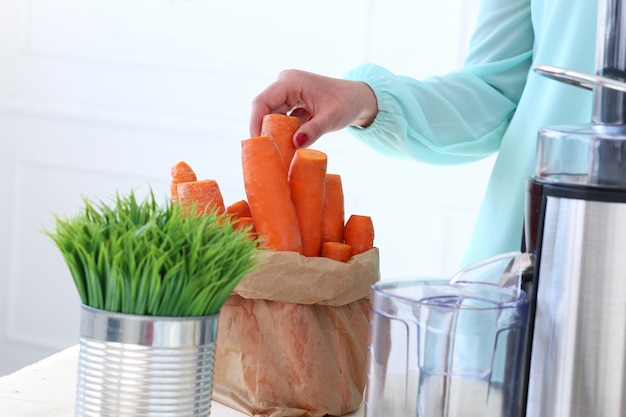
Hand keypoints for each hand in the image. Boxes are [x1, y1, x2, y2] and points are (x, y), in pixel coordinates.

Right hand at [250, 69, 377, 147]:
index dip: (256, 122)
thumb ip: (314, 130)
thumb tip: (295, 143)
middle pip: (264, 109)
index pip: (263, 101)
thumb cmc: (348, 104)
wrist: (358, 99)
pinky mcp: (292, 102)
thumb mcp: (332, 118)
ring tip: (277, 151)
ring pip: (271, 115)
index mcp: (292, 81)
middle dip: (264, 130)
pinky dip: (282, 132)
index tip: (258, 144)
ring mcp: (288, 93)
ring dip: (274, 133)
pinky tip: (286, 146)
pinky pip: (280, 118)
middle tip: (267, 153)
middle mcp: (286, 84)